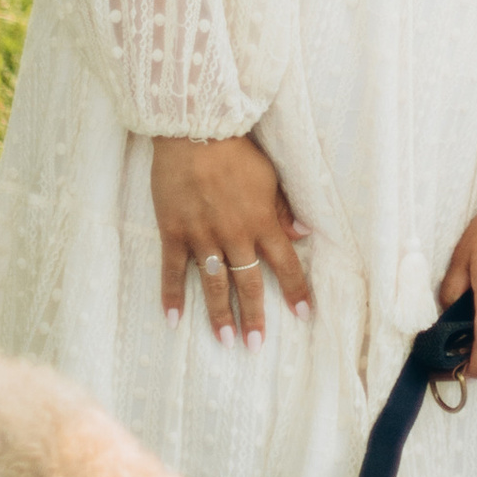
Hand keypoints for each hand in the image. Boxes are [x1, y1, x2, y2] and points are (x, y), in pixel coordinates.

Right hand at [151, 135, 309, 343]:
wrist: (195, 133)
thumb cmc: (236, 151)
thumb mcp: (270, 176)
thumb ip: (283, 209)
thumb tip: (304, 233)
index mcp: (261, 221)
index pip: (284, 263)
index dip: (295, 290)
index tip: (303, 314)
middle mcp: (234, 234)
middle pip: (248, 282)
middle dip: (254, 316)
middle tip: (256, 344)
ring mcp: (202, 236)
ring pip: (213, 284)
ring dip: (219, 314)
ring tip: (226, 341)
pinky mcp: (174, 232)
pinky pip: (172, 270)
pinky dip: (172, 296)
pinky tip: (173, 320)